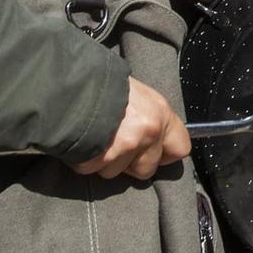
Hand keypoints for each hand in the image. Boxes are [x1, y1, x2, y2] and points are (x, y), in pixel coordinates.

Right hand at [71, 77, 192, 179]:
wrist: (72, 80)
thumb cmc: (102, 83)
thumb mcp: (136, 94)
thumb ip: (148, 118)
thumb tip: (153, 137)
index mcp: (160, 113)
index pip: (180, 148)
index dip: (164, 155)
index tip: (152, 154)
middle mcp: (148, 131)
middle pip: (146, 169)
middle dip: (128, 164)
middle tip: (113, 144)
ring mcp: (127, 145)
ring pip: (115, 172)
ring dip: (102, 161)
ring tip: (94, 137)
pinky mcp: (103, 156)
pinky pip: (91, 169)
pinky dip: (83, 160)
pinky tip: (81, 140)